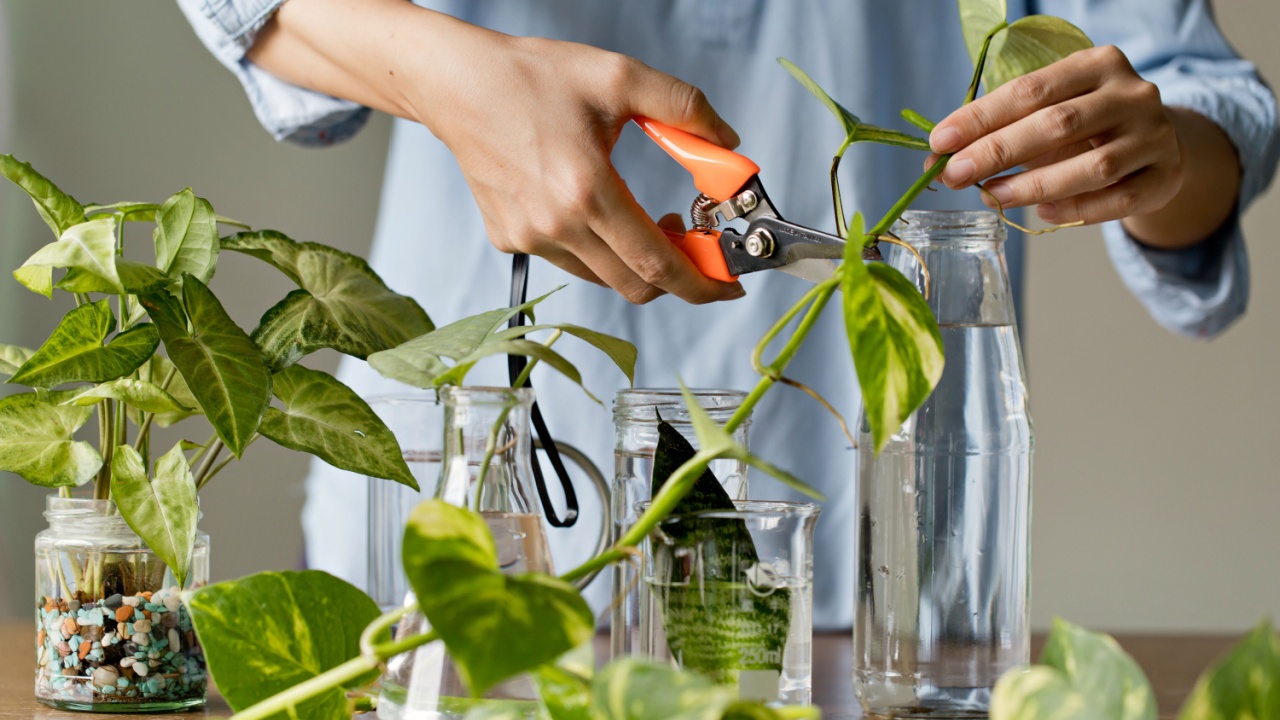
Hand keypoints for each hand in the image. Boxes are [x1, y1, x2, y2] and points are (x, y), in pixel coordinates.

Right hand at [410, 34, 743, 303]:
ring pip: (602, 275)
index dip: (701, 284)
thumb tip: (727, 143)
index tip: (729, 287)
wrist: (458, 86)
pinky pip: (568, 260)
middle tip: (693, 241)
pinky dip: (596, 248)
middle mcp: (555, 225)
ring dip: (634, 260)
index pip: (657, 263)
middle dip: (676, 275)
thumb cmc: (532, 78)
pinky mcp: (509, 239)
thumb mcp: (619, 76)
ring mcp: (529, 238)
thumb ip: (684, 107)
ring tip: (642, 217)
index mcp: (586, 190)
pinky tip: (592, 207)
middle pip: (634, 284)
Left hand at [926, 45, 1187, 234]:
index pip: (1031, 89)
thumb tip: (937, 159)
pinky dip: (1077, 210)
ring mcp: (1153, 136)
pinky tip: (1042, 214)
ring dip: (1034, 185)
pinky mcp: (1165, 176)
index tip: (940, 141)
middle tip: (954, 174)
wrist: (1158, 145)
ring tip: (991, 196)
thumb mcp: (1049, 114)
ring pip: (1092, 166)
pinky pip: (1117, 200)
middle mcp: (1131, 95)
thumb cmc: (1088, 128)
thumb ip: (1000, 130)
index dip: (982, 116)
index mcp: (1098, 65)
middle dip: (998, 150)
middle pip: (1058, 124)